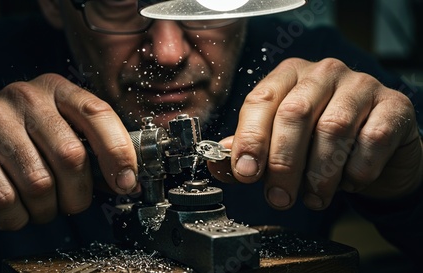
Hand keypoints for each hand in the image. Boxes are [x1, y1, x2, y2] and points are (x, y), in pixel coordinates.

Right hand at [0, 74, 137, 229]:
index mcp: (56, 90)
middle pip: (71, 156)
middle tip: (70, 204)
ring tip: (38, 206)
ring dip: (45, 210)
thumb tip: (129, 180)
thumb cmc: (17, 143)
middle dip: (77, 195)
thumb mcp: (56, 134)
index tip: (127, 182)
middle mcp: (25, 96)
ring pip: (38, 183)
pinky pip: (3, 198)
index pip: (99, 115)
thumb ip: (91, 151)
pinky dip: (15, 218)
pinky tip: (12, 211)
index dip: (119, 152)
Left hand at [209, 58, 422, 209]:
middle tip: (279, 198)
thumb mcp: (280, 144)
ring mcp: (361, 84)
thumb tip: (217, 164)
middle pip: (294, 114)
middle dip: (283, 164)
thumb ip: (249, 151)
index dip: (250, 139)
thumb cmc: (320, 143)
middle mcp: (323, 72)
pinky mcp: (394, 104)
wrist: (378, 149)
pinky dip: (357, 170)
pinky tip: (349, 182)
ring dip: (319, 174)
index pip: (261, 101)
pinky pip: (372, 139)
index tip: (245, 173)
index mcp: (288, 76)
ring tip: (314, 198)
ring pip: (333, 129)